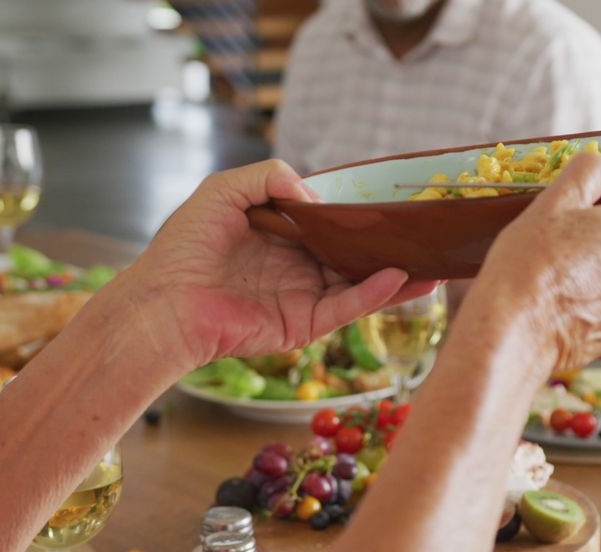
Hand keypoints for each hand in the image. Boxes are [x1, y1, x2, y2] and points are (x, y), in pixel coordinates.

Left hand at [116, 160, 436, 367]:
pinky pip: (347, 308)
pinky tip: (400, 277)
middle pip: (355, 256)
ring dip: (398, 275)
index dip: (360, 214)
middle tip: (428, 235)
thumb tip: (318, 197)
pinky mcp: (303, 325)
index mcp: (282, 237)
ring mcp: (303, 298)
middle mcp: (297, 268)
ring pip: (361, 285)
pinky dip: (375, 294)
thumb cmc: (184, 247)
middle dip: (390, 247)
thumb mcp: (225, 189)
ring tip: (436, 264)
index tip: (394, 203)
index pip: (331, 224)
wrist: (163, 302)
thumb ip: (273, 176)